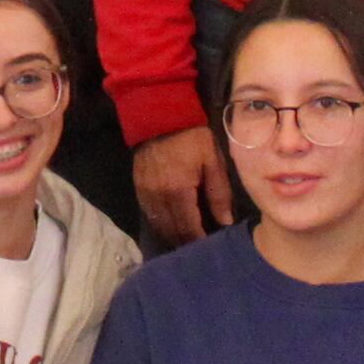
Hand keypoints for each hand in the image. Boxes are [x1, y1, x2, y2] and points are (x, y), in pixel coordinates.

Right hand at [134, 126, 240, 246]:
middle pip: (172, 231)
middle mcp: (158, 197)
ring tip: (187, 240)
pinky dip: (162, 224)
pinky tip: (172, 225)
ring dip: (173, 236)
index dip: (199, 241)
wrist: (159, 116)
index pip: (188, 228)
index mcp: (178, 191)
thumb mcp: (213, 161)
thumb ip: (219, 194)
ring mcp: (145, 193)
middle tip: (200, 247)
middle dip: (186, 242)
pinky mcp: (138, 188)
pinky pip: (149, 215)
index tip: (210, 246)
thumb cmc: (192, 138)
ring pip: (159, 226)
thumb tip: (225, 222)